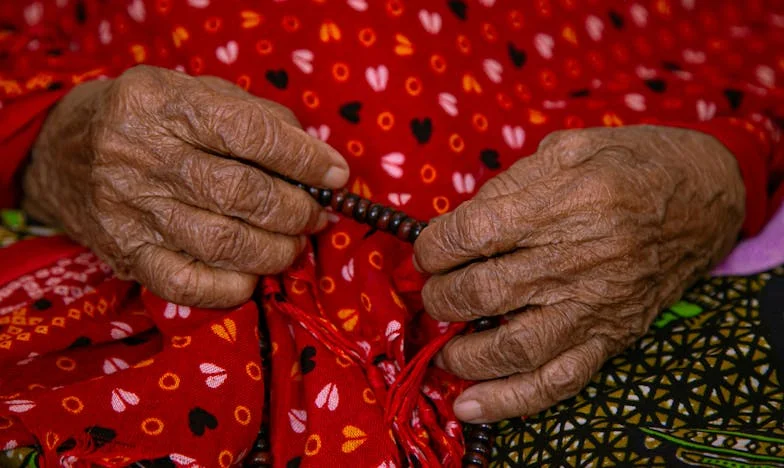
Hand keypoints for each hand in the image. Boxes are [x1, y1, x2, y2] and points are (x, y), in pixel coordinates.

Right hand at [23, 65, 348, 306]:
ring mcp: (132, 211)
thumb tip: (318, 161)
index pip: (250, 134)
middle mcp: (142, 156)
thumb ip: (256, 117)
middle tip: (318, 214)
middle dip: (297, 210)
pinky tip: (253, 274)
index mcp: (163, 104)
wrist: (63, 154)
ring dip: (277, 250)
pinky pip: (190, 285)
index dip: (304, 159)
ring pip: (224, 242)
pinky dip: (234, 287)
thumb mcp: (195, 93)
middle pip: (242, 194)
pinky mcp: (128, 255)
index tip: (336, 175)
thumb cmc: (150, 120)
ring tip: (295, 243)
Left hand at [413, 126, 743, 421]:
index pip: (474, 234)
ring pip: (514, 346)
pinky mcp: (610, 337)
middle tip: (433, 290)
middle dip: (440, 296)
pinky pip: (557, 381)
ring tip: (445, 342)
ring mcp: (595, 305)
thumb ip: (510, 184)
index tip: (427, 250)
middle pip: (484, 291)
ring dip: (464, 351)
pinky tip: (470, 404)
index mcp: (565, 202)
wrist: (705, 197)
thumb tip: (458, 226)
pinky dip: (509, 400)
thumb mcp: (569, 148)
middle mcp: (579, 259)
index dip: (433, 246)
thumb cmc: (633, 164)